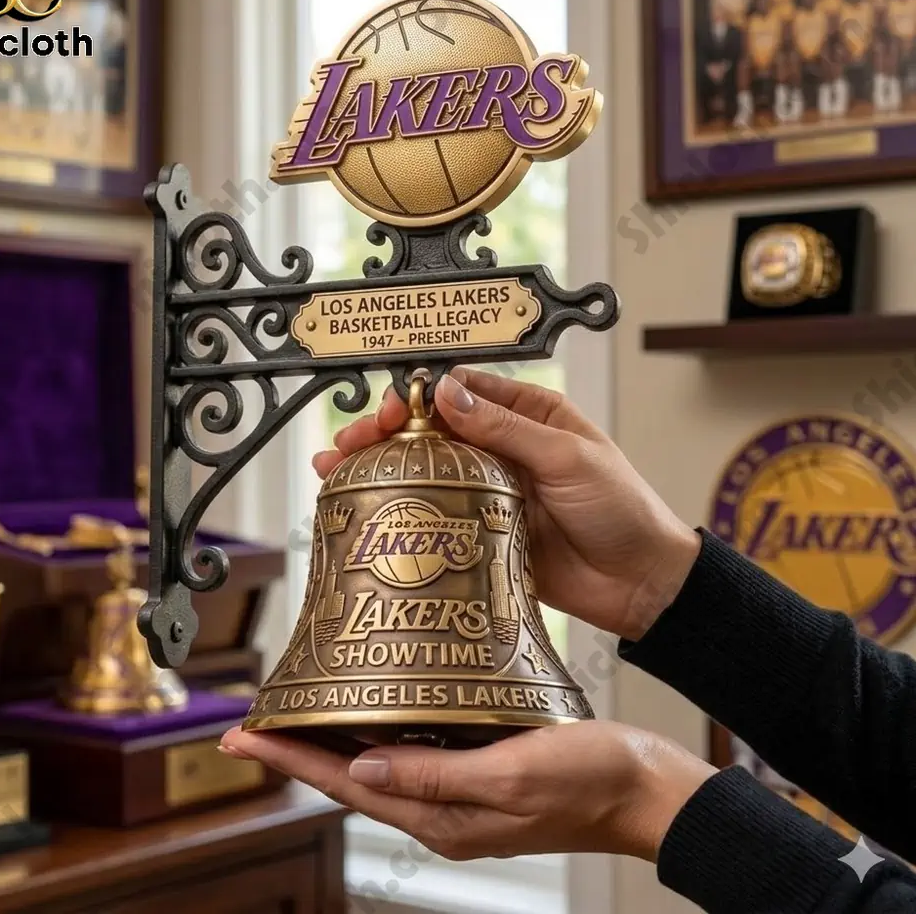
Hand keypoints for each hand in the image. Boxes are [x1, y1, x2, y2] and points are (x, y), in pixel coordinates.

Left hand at [220, 723, 715, 862]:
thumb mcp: (513, 775)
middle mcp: (442, 807)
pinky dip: (382, 726)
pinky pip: (414, 747)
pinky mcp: (478, 765)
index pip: (347, 786)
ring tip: (300, 708)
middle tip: (258, 720)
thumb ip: (436, 775)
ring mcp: (459, 788)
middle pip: (353, 775)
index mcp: (443, 817)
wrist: (643, 786)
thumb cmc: (590, 781)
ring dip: (336, 736)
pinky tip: (378, 701)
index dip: (292, 761)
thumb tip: (363, 770)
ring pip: (378, 761)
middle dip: (301, 749)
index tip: (245, 738)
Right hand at [313, 369, 700, 641]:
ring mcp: (488, 492)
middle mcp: (503, 449)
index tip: (391, 410)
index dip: (421, 397)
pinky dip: (399, 509)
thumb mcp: (567, 458)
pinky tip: (363, 505)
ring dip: (382, 468)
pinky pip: (434, 515)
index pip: (464, 393)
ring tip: (335, 469)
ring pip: (426, 472)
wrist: (642, 584)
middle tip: (350, 443)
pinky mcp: (480, 533)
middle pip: (433, 432)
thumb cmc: (621, 510)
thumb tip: (448, 394)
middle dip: (387, 433)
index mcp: (529, 416)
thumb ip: (505, 428)